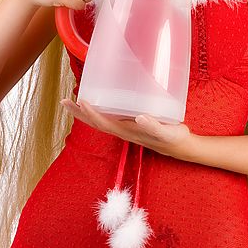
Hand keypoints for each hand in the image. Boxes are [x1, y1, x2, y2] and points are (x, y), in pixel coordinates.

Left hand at [60, 98, 195, 159]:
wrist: (182, 146)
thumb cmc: (174, 139)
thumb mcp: (167, 132)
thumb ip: (154, 125)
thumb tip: (140, 116)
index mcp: (128, 132)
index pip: (104, 123)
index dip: (91, 113)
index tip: (81, 101)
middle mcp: (123, 131)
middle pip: (96, 122)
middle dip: (79, 113)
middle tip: (65, 100)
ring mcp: (127, 128)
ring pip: (101, 120)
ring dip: (86, 112)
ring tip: (75, 100)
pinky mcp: (132, 124)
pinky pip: (111, 116)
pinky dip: (101, 109)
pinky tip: (102, 100)